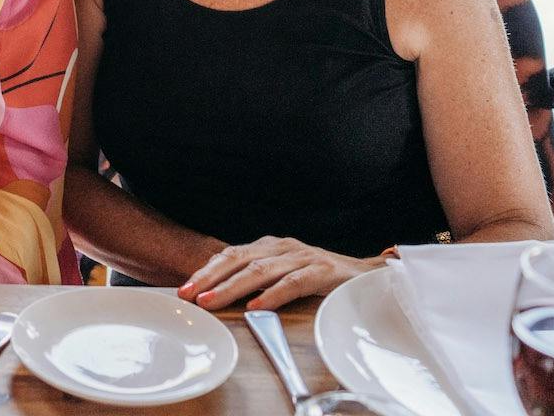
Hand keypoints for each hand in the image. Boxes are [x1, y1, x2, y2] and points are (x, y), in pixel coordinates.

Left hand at [176, 237, 381, 310]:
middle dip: (210, 278)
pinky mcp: (322, 271)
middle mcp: (282, 247)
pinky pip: (293, 283)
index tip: (184, 289)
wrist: (369, 277)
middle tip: (188, 295)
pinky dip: (272, 295)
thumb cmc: (319, 279)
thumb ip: (256, 280)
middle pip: (239, 260)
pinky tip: (255, 306)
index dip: (206, 271)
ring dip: (232, 287)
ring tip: (211, 302)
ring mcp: (302, 257)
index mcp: (269, 247)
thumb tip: (217, 294)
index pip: (230, 255)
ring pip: (260, 271)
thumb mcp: (283, 275)